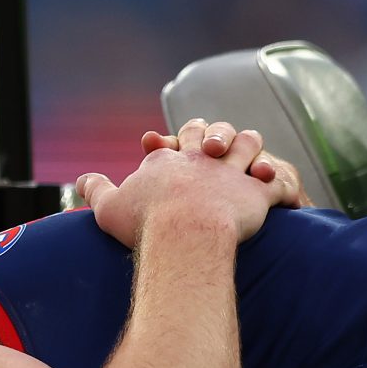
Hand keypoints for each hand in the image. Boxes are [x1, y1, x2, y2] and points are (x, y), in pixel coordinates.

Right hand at [75, 118, 282, 249]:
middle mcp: (201, 157)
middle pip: (211, 132)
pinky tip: (285, 201)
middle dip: (214, 136)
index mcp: (168, 158)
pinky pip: (277, 184)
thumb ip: (95, 189)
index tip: (171, 155)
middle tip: (214, 147)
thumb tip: (81, 180)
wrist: (184, 234)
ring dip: (251, 150)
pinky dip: (283, 190)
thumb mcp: (108, 206)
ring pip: (248, 144)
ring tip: (254, 161)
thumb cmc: (144, 222)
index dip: (171, 147)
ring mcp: (232, 171)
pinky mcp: (257, 191)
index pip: (171, 144)